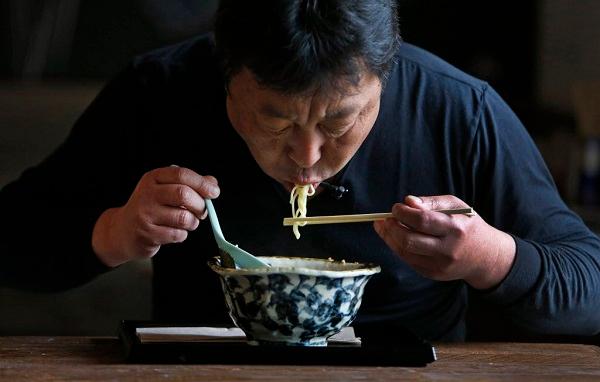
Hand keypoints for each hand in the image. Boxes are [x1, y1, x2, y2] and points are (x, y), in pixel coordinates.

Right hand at [92, 166, 219, 266]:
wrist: (122, 230)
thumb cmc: (149, 208)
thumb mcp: (165, 189)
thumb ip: (189, 184)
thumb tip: (212, 182)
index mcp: (153, 178)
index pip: (181, 174)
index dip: (202, 183)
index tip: (214, 192)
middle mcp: (147, 194)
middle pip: (183, 194)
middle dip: (200, 205)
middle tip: (202, 211)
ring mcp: (145, 214)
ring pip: (183, 217)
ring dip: (192, 222)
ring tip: (187, 222)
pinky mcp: (147, 234)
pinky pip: (177, 234)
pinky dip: (182, 234)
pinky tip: (174, 232)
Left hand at [373, 195, 515, 288]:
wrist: (485, 256)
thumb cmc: (467, 225)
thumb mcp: (456, 206)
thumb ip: (431, 202)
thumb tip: (408, 201)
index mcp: (455, 228)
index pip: (422, 221)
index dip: (403, 213)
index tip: (396, 208)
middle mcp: (448, 249)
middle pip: (409, 240)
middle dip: (391, 227)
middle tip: (386, 218)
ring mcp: (440, 265)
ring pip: (405, 252)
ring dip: (389, 238)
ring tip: (385, 226)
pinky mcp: (433, 274)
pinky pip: (408, 260)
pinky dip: (398, 248)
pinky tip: (395, 237)